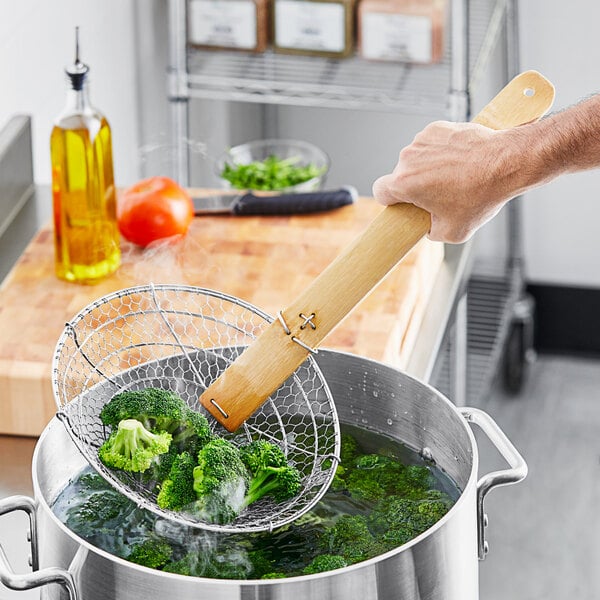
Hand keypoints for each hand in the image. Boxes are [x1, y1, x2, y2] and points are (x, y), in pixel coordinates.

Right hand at [372, 121, 524, 242]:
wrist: (507, 163)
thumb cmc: (480, 196)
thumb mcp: (452, 232)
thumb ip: (430, 232)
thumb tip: (428, 227)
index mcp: (404, 184)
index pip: (380, 191)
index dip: (389, 199)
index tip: (401, 202)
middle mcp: (408, 158)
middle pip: (400, 175)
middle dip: (415, 185)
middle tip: (439, 194)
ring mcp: (422, 140)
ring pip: (416, 158)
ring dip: (427, 167)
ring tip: (453, 176)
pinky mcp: (437, 128)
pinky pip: (430, 143)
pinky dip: (439, 151)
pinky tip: (457, 161)